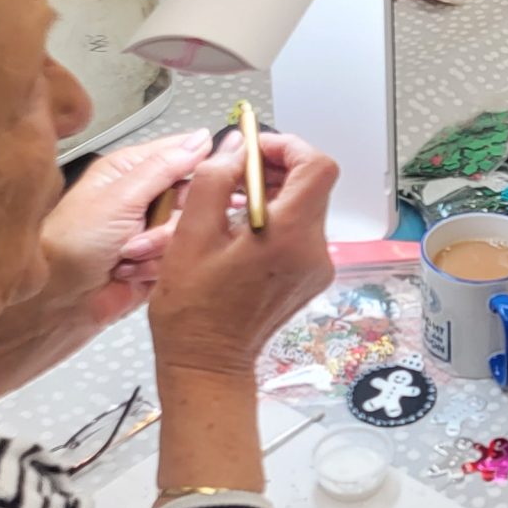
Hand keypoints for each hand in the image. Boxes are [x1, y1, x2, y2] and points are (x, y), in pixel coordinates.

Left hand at [39, 130, 211, 329]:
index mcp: (131, 170)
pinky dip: (157, 267)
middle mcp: (143, 196)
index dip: (204, 165)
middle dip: (174, 218)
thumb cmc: (72, 243)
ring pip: (189, 230)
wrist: (59, 299)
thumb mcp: (119, 197)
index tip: (218, 179)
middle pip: (193, 196)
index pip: (183, 153)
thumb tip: (200, 139)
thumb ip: (163, 168)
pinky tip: (130, 272)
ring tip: (128, 255)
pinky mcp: (157, 259)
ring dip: (160, 246)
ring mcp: (151, 229)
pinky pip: (180, 257)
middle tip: (148, 227)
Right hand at [147, 131, 339, 381]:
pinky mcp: (310, 277)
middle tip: (235, 173)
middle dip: (276, 168)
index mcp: (289, 236)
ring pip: (306, 206)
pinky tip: (241, 228)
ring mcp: (317, 266)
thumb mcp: (190, 234)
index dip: (288, 147)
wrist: (208, 362)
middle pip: (313, 185)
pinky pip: (300, 231)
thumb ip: (215, 180)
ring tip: (231, 201)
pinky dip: (276, 218)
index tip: (254, 149)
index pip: (317, 166)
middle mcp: (314, 250)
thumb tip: (236, 146)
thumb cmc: (193, 308)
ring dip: (274, 193)